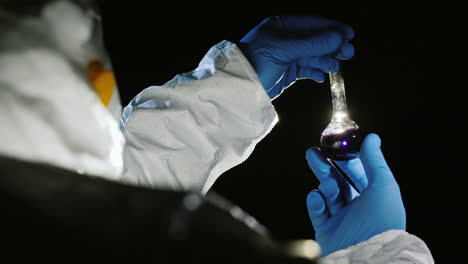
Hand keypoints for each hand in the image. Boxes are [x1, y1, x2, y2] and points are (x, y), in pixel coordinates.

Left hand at [239, 16, 354, 98]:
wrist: (239, 86)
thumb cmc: (256, 61)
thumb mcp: (284, 49)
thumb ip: (312, 44)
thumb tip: (338, 37)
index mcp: (282, 25)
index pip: (313, 23)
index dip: (332, 28)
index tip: (349, 35)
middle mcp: (285, 38)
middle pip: (315, 40)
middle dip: (332, 46)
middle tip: (348, 52)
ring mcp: (286, 56)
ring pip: (312, 56)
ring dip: (326, 60)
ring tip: (335, 66)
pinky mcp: (286, 72)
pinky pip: (306, 70)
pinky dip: (315, 72)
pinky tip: (321, 76)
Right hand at [305, 134, 405, 255]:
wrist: (366, 253)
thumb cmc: (381, 220)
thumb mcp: (383, 184)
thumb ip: (375, 160)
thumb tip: (372, 138)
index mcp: (373, 197)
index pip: (357, 172)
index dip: (347, 159)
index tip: (335, 146)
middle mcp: (357, 208)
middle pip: (338, 181)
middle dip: (325, 166)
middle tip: (312, 153)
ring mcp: (341, 219)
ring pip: (326, 194)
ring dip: (324, 185)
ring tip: (326, 185)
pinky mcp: (327, 230)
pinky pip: (317, 211)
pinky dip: (315, 202)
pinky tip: (318, 198)